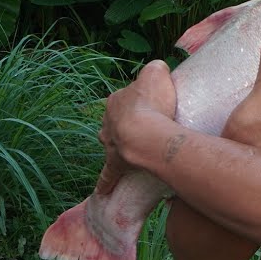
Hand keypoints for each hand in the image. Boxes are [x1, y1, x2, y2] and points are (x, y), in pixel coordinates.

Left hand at [96, 59, 176, 194]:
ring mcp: (110, 143)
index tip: (154, 105)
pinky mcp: (115, 163)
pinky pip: (108, 174)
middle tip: (145, 126)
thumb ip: (155, 68)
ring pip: (111, 143)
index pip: (127, 97)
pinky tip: (102, 191)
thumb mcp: (157, 74)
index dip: (141, 101)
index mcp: (116, 100)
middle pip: (117, 120)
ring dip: (118, 145)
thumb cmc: (152, 103)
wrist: (144, 134)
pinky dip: (105, 182)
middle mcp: (108, 121)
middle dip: (126, 123)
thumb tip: (157, 68)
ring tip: (131, 149)